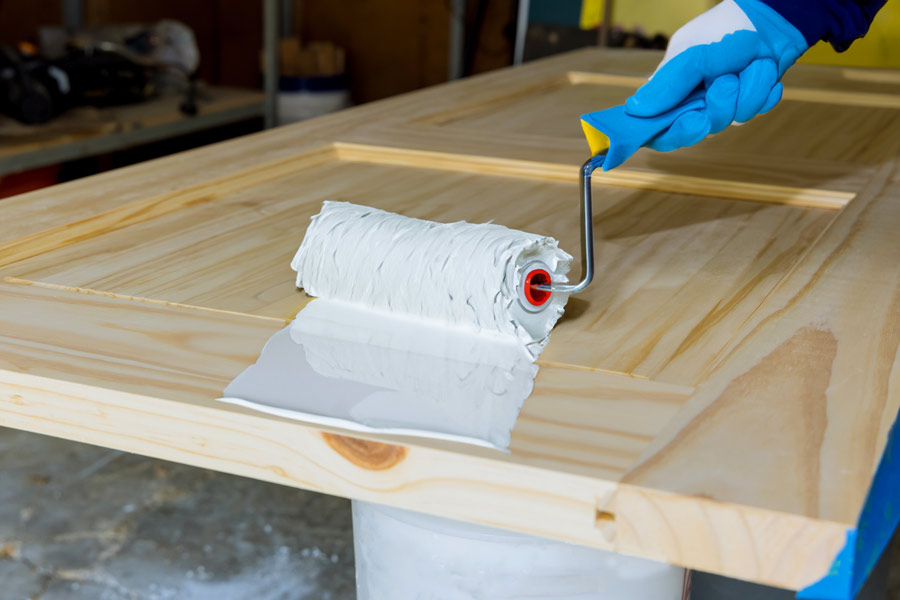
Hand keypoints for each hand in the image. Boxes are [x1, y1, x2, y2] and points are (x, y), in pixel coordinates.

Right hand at [625, 0, 807, 151]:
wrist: (773, 18)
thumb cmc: (727, 30)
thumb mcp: (693, 57)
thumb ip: (666, 86)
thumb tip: (633, 110)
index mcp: (670, 90)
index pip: (657, 129)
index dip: (668, 134)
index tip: (691, 121)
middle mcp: (692, 101)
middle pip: (696, 130)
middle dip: (717, 107)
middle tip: (726, 84)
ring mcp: (720, 104)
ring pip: (729, 122)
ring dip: (746, 92)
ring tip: (751, 64)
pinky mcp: (746, 103)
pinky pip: (754, 112)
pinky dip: (763, 91)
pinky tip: (763, 70)